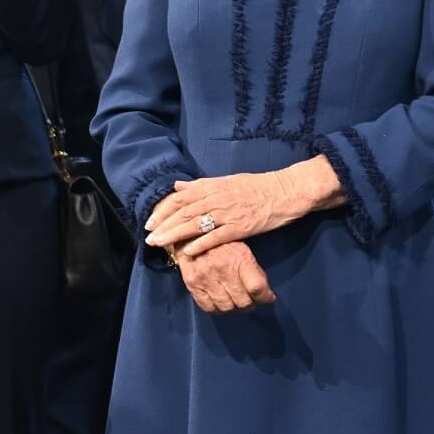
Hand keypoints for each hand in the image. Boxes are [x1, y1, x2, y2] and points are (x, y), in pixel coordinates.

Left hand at [144, 158, 342, 258]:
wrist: (285, 192)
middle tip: (148, 237)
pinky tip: (187, 252)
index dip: (164, 209)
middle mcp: (218, 198)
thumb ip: (202, 185)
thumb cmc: (258, 187)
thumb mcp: (228, 181)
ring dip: (175, 234)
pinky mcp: (240, 227)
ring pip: (195, 224)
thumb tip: (177, 185)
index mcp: (215, 186)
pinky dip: (199, 244)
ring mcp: (229, 212)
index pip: (182, 197)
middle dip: (164, 224)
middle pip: (184, 211)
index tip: (150, 221)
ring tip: (160, 244)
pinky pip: (216, 237)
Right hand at [178, 240, 275, 314]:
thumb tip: (265, 291)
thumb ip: (253, 269)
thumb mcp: (243, 248)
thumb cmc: (222, 242)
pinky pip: (208, 308)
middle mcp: (223, 270)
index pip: (256, 286)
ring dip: (235, 309)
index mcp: (239, 258)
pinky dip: (218, 310)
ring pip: (226, 308)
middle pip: (242, 301)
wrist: (192, 235)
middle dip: (251, 305)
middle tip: (252, 302)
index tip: (268, 298)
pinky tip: (222, 304)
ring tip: (237, 304)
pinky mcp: (193, 285)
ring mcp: (206, 279)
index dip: (265, 297)